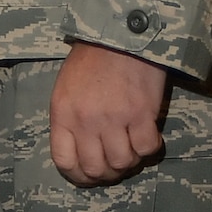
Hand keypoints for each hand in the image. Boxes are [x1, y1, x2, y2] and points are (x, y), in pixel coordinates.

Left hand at [49, 41, 168, 185]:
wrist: (120, 36)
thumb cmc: (90, 61)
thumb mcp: (66, 89)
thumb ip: (70, 122)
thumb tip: (82, 155)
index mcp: (62, 113)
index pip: (64, 161)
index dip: (78, 176)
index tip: (89, 175)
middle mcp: (86, 120)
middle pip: (96, 169)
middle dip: (106, 173)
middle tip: (114, 164)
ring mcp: (114, 118)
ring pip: (123, 163)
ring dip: (129, 162)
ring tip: (130, 148)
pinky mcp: (141, 114)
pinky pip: (147, 149)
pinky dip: (148, 149)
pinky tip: (146, 136)